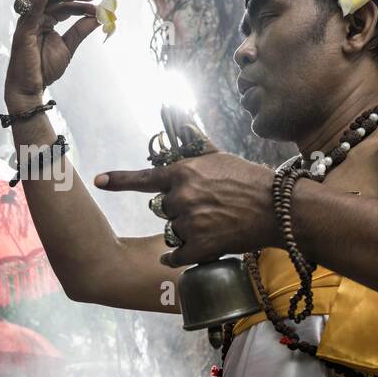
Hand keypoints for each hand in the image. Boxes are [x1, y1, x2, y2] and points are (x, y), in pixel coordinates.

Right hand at [5, 0, 100, 108]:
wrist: (30, 89)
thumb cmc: (44, 70)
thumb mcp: (68, 47)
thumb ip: (80, 31)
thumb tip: (97, 17)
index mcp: (45, 21)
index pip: (64, 5)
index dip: (81, 4)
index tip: (98, 7)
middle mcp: (35, 18)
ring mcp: (28, 23)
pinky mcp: (23, 32)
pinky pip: (29, 11)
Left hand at [93, 152, 279, 266]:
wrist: (278, 208)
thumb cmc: (252, 180)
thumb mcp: (221, 157)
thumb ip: (196, 146)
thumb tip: (182, 118)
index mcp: (184, 173)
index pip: (144, 178)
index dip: (119, 181)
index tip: (99, 181)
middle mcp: (182, 197)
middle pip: (162, 209)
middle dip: (178, 209)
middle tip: (206, 207)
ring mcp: (190, 223)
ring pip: (173, 231)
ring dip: (186, 230)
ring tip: (214, 223)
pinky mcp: (201, 247)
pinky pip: (175, 256)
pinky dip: (175, 258)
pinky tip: (179, 257)